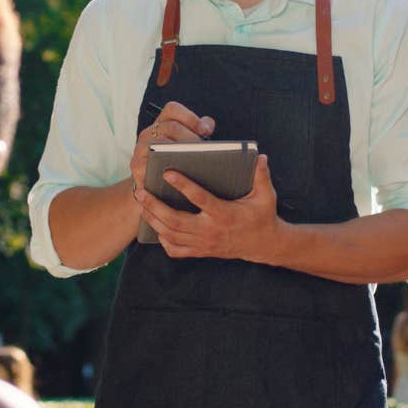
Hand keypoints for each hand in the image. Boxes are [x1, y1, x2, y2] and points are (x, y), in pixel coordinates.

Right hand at [129, 101, 214, 201]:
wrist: (151, 183)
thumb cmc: (174, 160)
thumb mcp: (185, 142)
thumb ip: (199, 130)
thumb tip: (207, 125)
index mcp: (161, 123)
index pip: (173, 109)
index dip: (190, 117)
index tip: (204, 131)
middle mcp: (148, 132)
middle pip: (171, 127)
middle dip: (190, 138)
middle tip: (203, 151)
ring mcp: (140, 149)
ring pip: (160, 145)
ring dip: (179, 153)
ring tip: (194, 162)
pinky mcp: (136, 167)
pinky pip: (149, 166)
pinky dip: (164, 172)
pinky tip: (178, 177)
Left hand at [137, 154, 282, 261]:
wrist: (264, 245)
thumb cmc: (262, 216)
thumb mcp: (266, 196)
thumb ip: (262, 176)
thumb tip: (261, 156)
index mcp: (224, 214)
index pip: (199, 199)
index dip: (183, 185)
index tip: (167, 172)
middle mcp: (210, 230)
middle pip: (175, 220)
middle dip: (155, 206)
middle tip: (140, 190)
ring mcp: (203, 244)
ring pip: (170, 234)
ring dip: (153, 219)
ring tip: (141, 204)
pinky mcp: (201, 251)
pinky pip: (175, 250)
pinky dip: (162, 239)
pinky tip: (155, 226)